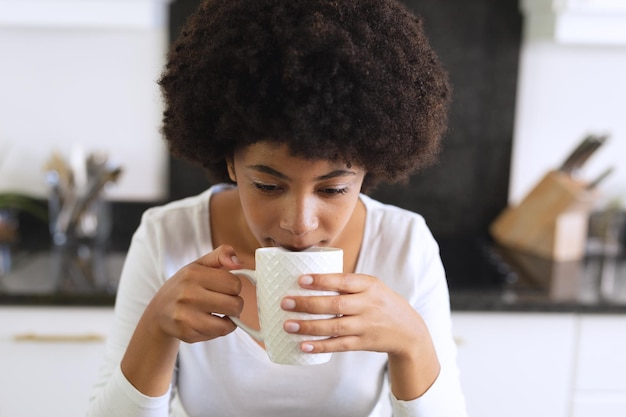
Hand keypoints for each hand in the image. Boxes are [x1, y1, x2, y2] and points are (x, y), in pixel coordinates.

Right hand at [145, 244, 243, 342]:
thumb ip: (221, 255)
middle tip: (225, 302)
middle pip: (234, 304)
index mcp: (193, 273)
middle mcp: (187, 294)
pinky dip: (219, 329)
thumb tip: (238, 263)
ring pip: (228, 323)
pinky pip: (217, 334)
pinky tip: (210, 321)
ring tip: (221, 313)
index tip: (226, 288)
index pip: (234, 284)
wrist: (159, 311)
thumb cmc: (185, 286)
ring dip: (230, 319)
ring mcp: (186, 316)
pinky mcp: (187, 333)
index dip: (235, 286)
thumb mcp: (200, 264)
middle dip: (235, 304)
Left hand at [280, 273, 423, 355]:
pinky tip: (304, 345)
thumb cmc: (381, 303)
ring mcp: (366, 326)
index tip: (300, 280)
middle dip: (308, 304)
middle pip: (335, 304)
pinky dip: (321, 346)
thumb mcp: (372, 287)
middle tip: (286, 302)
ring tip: (288, 325)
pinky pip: (339, 345)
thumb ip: (347, 284)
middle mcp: (368, 305)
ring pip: (335, 326)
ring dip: (309, 326)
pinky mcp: (364, 343)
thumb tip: (308, 280)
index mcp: (369, 285)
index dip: (322, 280)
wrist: (409, 331)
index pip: (343, 281)